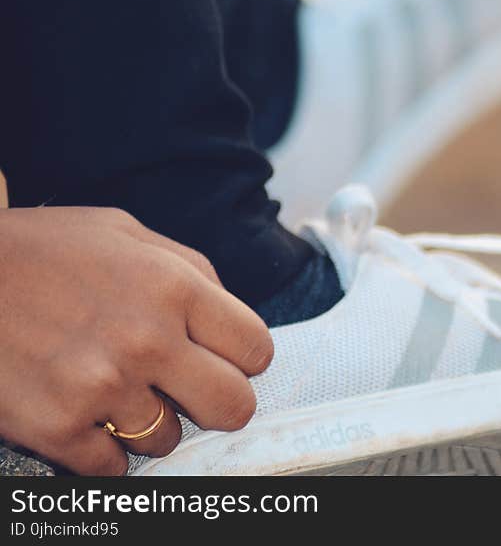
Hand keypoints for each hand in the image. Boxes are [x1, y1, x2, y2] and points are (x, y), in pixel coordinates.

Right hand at [0, 206, 272, 474]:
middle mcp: (146, 340)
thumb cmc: (43, 250)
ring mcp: (101, 389)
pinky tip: (84, 415)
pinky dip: (102, 450)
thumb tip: (230, 314)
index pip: (256, 349)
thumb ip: (191, 270)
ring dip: (148, 423)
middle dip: (218, 403)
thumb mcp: (126, 232)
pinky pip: (112, 468)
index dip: (244, 358)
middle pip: (233, 407)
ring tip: (114, 390)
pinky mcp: (56, 428)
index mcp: (173, 287)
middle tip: (190, 391)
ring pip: (167, 442)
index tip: (225, 359)